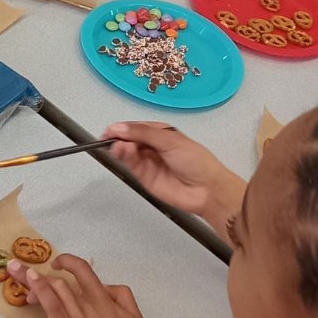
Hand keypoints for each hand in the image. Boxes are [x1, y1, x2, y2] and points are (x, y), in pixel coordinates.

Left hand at [6, 254, 160, 317]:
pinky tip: (31, 285)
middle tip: (21, 269)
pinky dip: (41, 293)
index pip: (82, 270)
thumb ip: (121, 296)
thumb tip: (106, 287)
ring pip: (53, 291)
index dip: (67, 261)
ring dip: (33, 280)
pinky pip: (52, 308)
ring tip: (18, 276)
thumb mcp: (135, 316)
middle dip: (38, 272)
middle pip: (60, 280)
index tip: (56, 263)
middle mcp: (88, 305)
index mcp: (104, 299)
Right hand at [102, 121, 242, 226]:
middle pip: (129, 139)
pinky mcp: (144, 177)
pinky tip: (123, 152)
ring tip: (119, 146)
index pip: (137, 127)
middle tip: (110, 137)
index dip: (123, 127)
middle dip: (119, 137)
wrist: (207, 190)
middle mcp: (152, 146)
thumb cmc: (196, 161)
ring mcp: (147, 162)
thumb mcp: (171, 140)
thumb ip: (144, 133)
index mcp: (160, 133)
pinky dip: (124, 158)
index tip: (111, 129)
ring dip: (120, 147)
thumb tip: (121, 128)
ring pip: (127, 152)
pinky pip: (131, 165)